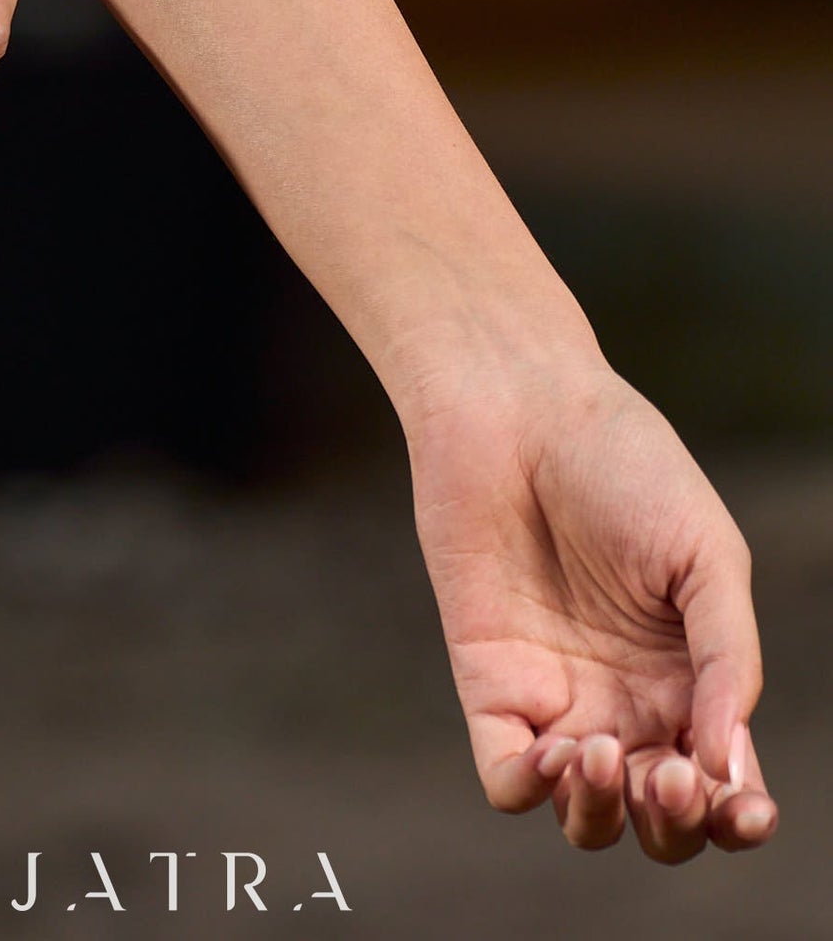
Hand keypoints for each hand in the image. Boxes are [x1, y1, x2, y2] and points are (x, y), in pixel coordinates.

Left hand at [404, 356, 776, 861]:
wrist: (519, 407)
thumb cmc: (624, 463)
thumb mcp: (705, 554)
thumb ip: (727, 658)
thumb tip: (729, 765)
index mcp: (691, 676)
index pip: (723, 784)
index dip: (738, 817)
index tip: (742, 806)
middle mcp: (626, 701)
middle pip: (659, 820)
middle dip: (674, 824)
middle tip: (668, 773)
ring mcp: (556, 695)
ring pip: (583, 814)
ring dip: (601, 814)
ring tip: (601, 754)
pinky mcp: (489, 679)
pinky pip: (504, 775)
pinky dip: (529, 788)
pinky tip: (551, 749)